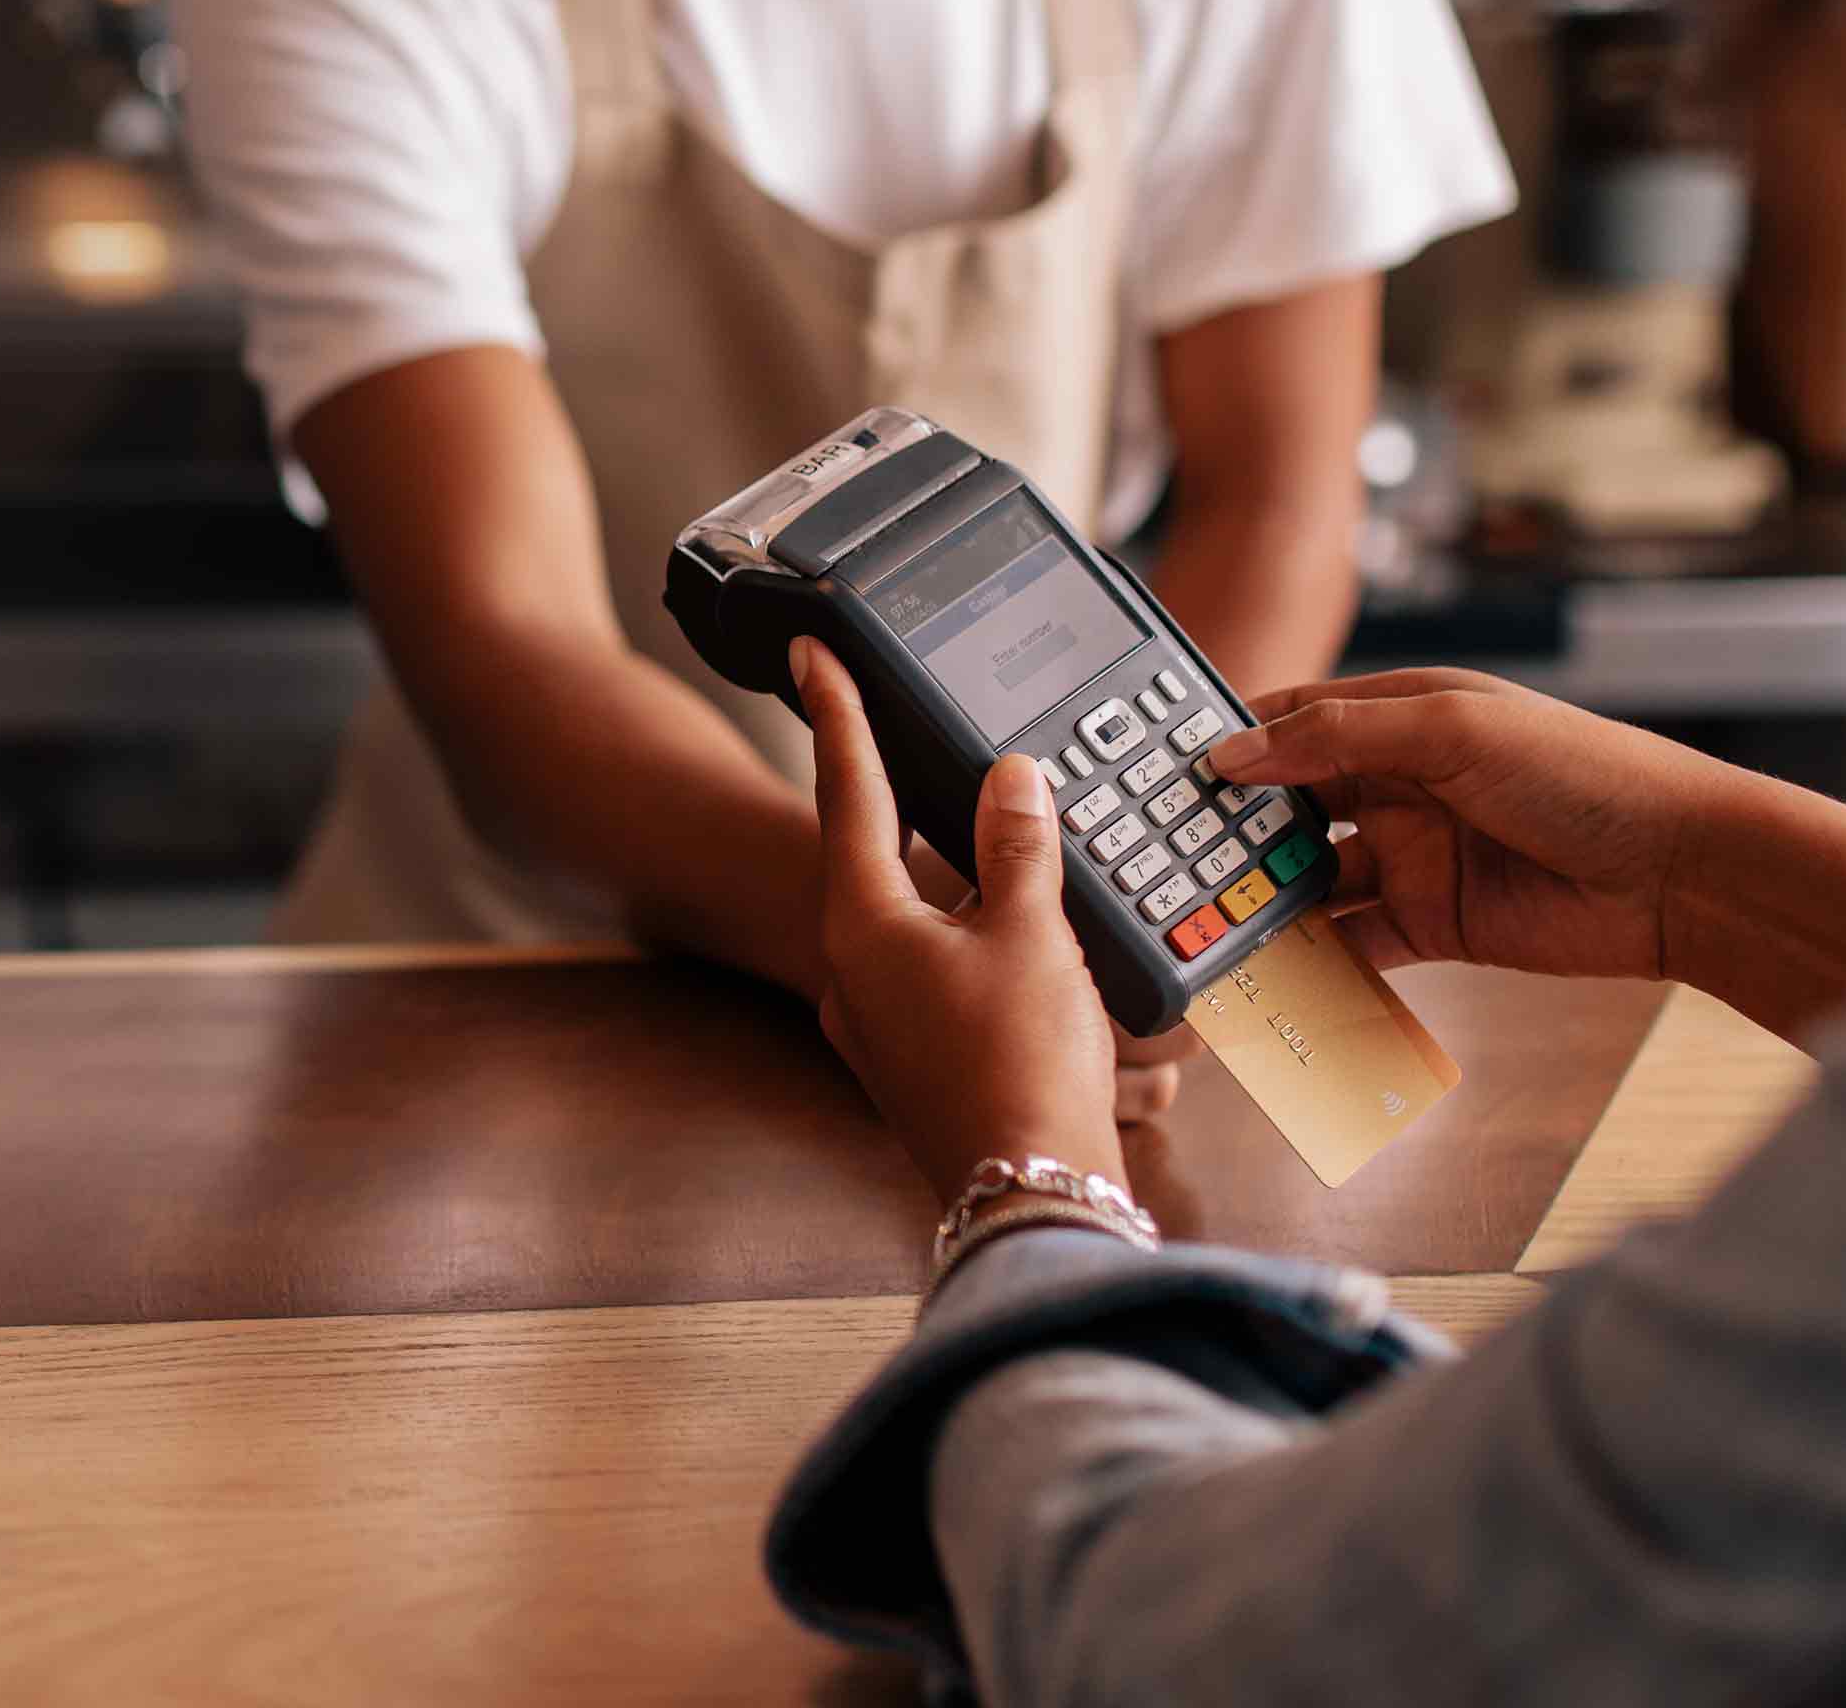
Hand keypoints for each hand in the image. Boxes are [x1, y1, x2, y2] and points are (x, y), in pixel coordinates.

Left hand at [794, 639, 1126, 1201]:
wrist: (1029, 1192)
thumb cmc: (1022, 1068)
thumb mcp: (1031, 936)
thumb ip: (1018, 847)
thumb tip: (1010, 779)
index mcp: (862, 925)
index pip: (848, 791)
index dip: (837, 714)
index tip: (813, 653)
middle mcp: (850, 970)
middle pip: (866, 851)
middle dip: (892, 792)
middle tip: (892, 727)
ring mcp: (873, 1019)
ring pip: (900, 912)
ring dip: (939, 870)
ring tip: (981, 833)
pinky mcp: (906, 1056)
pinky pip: (927, 966)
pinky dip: (962, 931)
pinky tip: (1001, 932)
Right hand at [1208, 668, 1707, 982]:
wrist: (1681, 875)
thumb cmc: (1587, 775)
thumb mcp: (1453, 730)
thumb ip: (1336, 737)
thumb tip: (1236, 753)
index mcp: (1403, 718)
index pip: (1292, 723)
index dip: (1231, 745)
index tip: (1167, 774)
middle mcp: (1399, 784)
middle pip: (1289, 805)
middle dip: (1232, 830)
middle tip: (1168, 856)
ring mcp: (1412, 857)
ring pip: (1310, 877)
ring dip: (1263, 897)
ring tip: (1206, 917)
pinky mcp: (1429, 924)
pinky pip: (1349, 942)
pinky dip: (1308, 957)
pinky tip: (1268, 966)